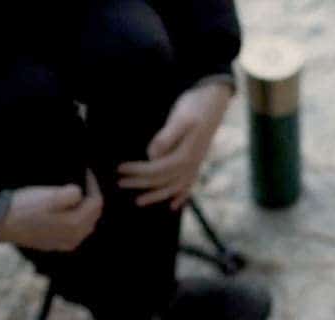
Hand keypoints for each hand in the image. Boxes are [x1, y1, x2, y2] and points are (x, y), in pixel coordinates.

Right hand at [0, 170, 102, 251]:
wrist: (0, 224)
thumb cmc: (24, 208)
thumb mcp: (50, 196)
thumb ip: (72, 194)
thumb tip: (80, 192)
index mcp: (76, 224)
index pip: (96, 203)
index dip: (93, 186)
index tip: (87, 173)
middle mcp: (75, 237)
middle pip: (93, 215)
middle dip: (91, 198)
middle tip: (85, 183)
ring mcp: (66, 243)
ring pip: (85, 224)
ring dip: (85, 209)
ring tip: (77, 196)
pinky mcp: (56, 244)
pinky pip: (74, 231)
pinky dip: (76, 219)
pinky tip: (67, 211)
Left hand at [117, 83, 232, 209]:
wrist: (214, 99)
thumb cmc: (194, 106)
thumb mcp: (179, 118)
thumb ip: (166, 138)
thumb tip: (151, 155)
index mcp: (185, 156)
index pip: (156, 169)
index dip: (137, 171)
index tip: (120, 169)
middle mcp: (191, 165)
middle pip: (162, 181)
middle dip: (141, 184)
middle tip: (120, 183)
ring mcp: (196, 165)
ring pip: (175, 188)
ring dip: (157, 196)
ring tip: (139, 201)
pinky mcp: (197, 162)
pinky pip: (189, 185)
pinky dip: (181, 196)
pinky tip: (174, 205)